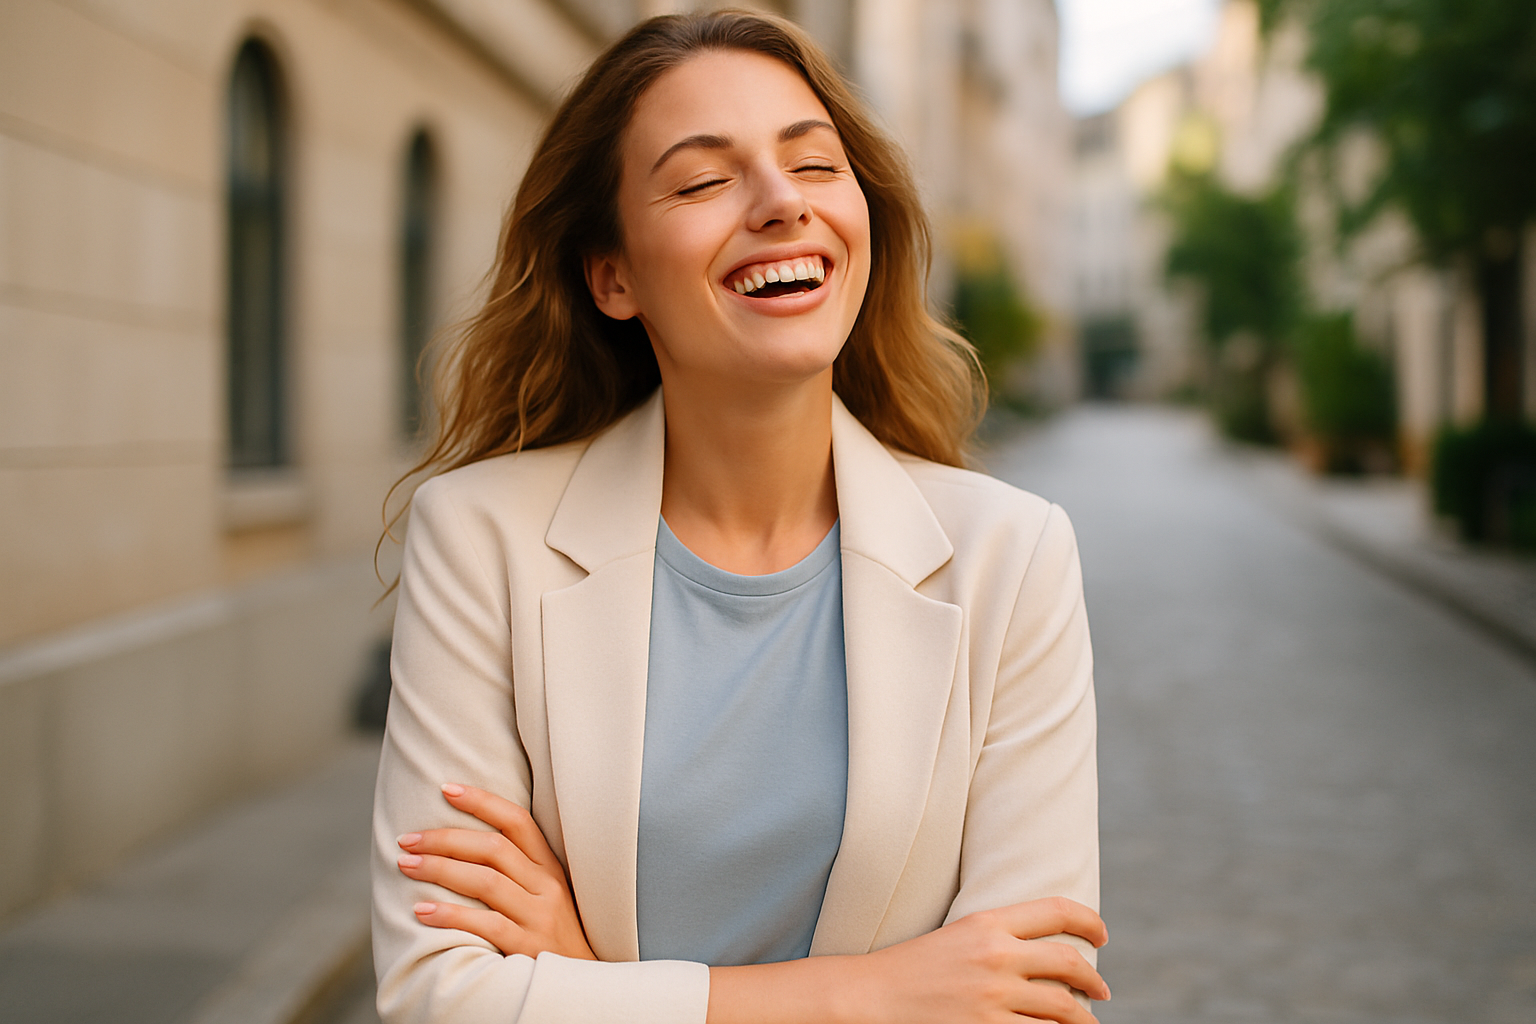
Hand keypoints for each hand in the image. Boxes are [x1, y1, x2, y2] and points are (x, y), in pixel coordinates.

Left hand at [396, 783, 595, 960]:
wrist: (579, 985)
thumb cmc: (552, 937)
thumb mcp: (548, 896)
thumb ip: (518, 871)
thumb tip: (462, 845)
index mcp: (551, 868)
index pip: (517, 822)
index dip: (482, 801)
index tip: (446, 789)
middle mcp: (548, 887)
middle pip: (493, 848)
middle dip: (445, 839)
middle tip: (407, 839)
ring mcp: (540, 917)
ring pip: (486, 882)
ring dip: (440, 869)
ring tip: (406, 865)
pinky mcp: (528, 948)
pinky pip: (485, 925)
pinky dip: (451, 915)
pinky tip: (422, 910)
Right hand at [845, 898, 1108, 1023]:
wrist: (870, 997)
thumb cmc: (912, 969)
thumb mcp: (957, 937)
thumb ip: (999, 939)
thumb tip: (1045, 955)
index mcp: (986, 922)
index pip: (1055, 909)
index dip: (1088, 921)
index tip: (1101, 936)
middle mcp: (995, 956)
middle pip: (1069, 963)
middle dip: (1094, 979)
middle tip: (1102, 991)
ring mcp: (992, 997)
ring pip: (1063, 1008)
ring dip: (1084, 1019)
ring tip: (1088, 1023)